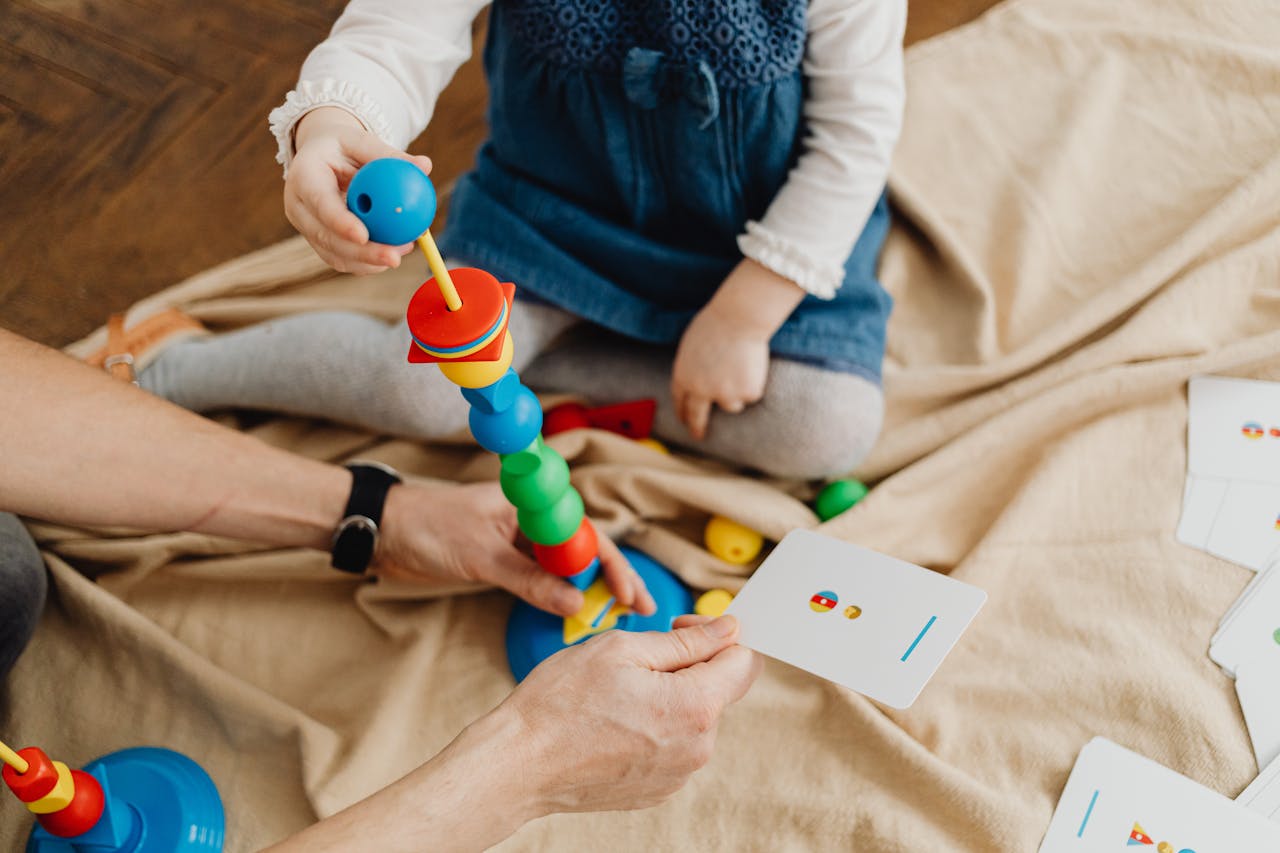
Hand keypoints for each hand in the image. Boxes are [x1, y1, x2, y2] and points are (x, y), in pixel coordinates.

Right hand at [285, 106, 432, 273]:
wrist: (320, 156)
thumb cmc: (344, 146)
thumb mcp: (362, 141)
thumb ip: (389, 155)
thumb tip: (425, 165)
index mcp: (304, 176)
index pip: (320, 203)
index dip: (339, 222)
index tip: (364, 236)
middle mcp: (298, 205)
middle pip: (326, 237)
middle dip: (360, 253)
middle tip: (394, 257)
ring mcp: (306, 226)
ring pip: (334, 254)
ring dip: (368, 261)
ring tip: (400, 253)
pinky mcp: (317, 240)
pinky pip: (341, 259)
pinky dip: (366, 263)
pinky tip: (392, 255)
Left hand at [375, 481, 655, 617]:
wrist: (383, 531)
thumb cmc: (427, 528)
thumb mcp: (481, 556)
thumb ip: (528, 579)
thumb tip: (574, 602)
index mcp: (532, 502)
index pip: (585, 533)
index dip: (611, 565)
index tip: (627, 595)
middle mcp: (532, 518)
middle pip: (584, 550)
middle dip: (614, 579)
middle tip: (642, 609)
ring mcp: (520, 540)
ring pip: (567, 566)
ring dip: (591, 590)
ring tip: (619, 617)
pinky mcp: (506, 559)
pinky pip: (544, 577)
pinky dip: (562, 595)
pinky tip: (578, 613)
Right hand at [501, 615, 762, 813]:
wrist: (520, 763)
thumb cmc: (562, 700)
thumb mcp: (623, 650)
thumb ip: (686, 641)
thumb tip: (730, 629)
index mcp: (695, 707)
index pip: (745, 661)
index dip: (720, 634)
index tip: (683, 627)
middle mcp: (698, 747)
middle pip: (721, 690)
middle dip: (694, 665)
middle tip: (642, 656)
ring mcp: (680, 774)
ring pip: (696, 717)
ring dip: (673, 696)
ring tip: (621, 692)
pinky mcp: (660, 789)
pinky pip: (676, 745)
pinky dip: (657, 726)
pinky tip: (617, 720)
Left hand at [670, 258, 804, 439]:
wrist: (738, 318)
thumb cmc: (716, 323)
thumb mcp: (691, 345)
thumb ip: (691, 367)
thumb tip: (696, 381)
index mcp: (683, 376)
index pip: (680, 402)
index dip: (682, 412)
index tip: (684, 421)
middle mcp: (700, 390)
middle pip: (697, 417)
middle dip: (697, 428)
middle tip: (699, 435)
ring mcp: (724, 394)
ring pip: (732, 405)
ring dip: (737, 392)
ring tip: (740, 366)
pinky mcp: (745, 394)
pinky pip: (751, 394)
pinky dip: (754, 383)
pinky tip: (751, 364)